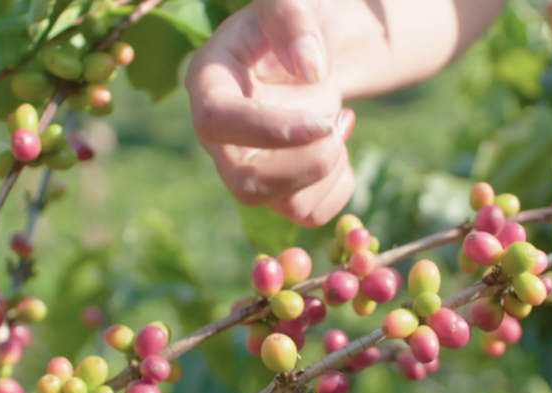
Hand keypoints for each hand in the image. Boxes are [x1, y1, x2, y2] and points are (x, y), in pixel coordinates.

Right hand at [186, 0, 355, 226]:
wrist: (312, 52)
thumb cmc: (296, 22)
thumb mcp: (294, 2)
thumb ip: (295, 23)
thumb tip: (310, 70)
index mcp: (209, 83)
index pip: (217, 122)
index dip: (268, 130)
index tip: (322, 121)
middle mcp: (221, 137)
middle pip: (246, 183)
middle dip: (307, 164)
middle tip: (341, 120)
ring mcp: (248, 167)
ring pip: (285, 205)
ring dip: (329, 169)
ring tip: (342, 119)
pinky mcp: (279, 189)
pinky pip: (311, 213)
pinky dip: (341, 185)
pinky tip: (339, 143)